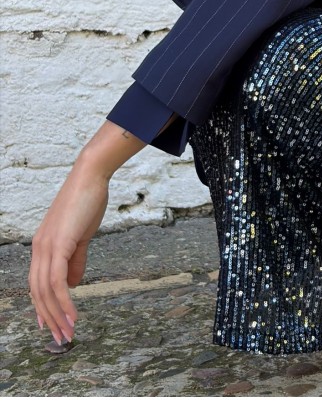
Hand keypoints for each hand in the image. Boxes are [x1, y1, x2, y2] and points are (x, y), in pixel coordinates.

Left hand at [29, 159, 108, 345]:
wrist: (91, 176)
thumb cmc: (87, 201)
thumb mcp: (82, 234)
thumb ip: (76, 259)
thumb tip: (73, 284)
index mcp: (42, 246)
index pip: (37, 283)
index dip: (42, 306)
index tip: (51, 325)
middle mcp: (39, 248)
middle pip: (37, 292)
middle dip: (49, 318)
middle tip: (61, 337)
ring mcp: (46, 246)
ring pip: (45, 291)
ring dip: (56, 315)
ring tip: (68, 332)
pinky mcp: (58, 245)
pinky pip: (57, 281)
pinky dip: (64, 301)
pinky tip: (73, 313)